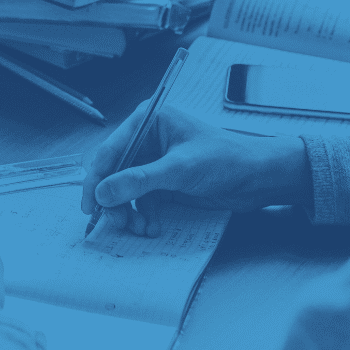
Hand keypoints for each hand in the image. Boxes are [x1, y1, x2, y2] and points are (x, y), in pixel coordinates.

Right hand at [81, 103, 311, 235]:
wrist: (258, 178)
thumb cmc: (226, 159)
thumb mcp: (180, 169)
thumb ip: (139, 180)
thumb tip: (104, 192)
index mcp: (148, 121)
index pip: (111, 150)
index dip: (97, 178)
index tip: (91, 203)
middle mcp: (147, 139)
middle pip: (114, 172)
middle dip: (113, 199)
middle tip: (115, 222)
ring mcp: (155, 161)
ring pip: (125, 190)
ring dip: (127, 211)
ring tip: (137, 228)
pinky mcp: (164, 181)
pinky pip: (141, 200)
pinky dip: (142, 215)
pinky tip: (151, 226)